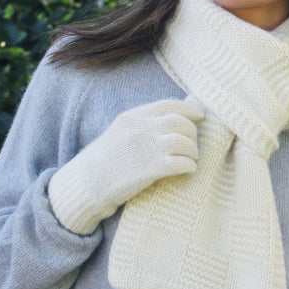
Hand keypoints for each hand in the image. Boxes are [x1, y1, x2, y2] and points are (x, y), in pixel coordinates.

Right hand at [48, 97, 203, 233]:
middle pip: (180, 123)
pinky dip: (189, 166)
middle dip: (192, 132)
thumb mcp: (121, 130)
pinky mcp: (149, 170)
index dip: (189, 109)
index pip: (169, 105)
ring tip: (191, 157)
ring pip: (183, 142)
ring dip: (192, 150)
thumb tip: (179, 110)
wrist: (88, 183)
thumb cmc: (107, 157)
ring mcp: (145, 149)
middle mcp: (140, 129)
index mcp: (132, 116)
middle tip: (192, 143)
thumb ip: (146, 120)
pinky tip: (187, 169)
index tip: (200, 115)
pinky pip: (180, 163)